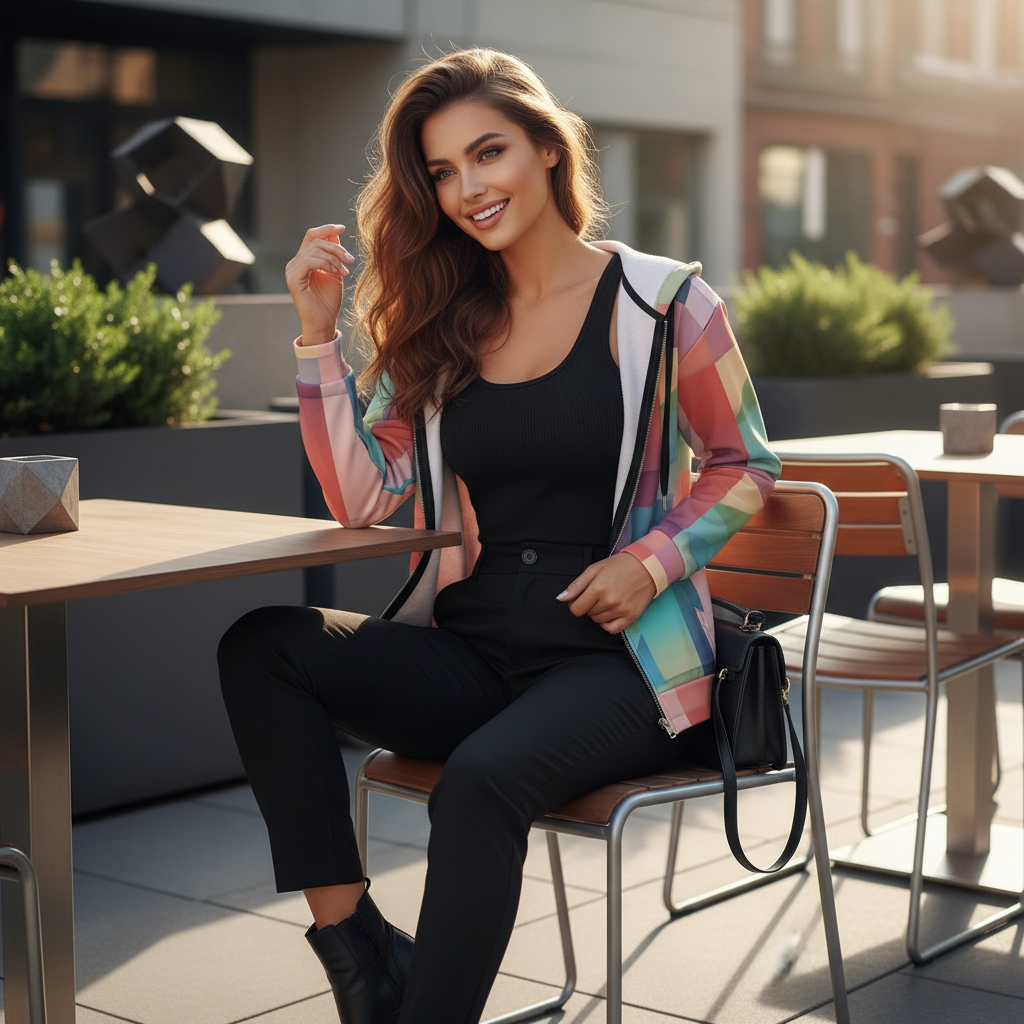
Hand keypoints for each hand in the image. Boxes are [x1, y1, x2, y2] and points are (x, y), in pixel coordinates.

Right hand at [285, 224, 355, 345]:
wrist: (324, 321)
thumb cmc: (329, 301)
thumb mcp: (334, 272)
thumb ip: (333, 254)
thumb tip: (335, 233)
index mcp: (304, 260)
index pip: (312, 236)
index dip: (326, 229)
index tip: (342, 227)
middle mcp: (295, 262)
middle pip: (315, 240)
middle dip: (336, 247)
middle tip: (350, 260)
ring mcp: (292, 270)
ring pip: (314, 250)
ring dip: (334, 258)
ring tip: (344, 271)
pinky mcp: (293, 278)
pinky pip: (309, 261)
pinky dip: (325, 264)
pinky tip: (335, 273)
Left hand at [556, 553, 656, 632]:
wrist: (647, 567)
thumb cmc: (620, 566)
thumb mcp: (595, 569)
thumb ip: (577, 585)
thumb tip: (561, 598)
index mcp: (598, 588)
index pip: (576, 609)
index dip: (575, 604)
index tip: (582, 598)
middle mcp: (609, 601)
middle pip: (588, 615)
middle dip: (589, 606)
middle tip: (599, 594)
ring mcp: (621, 610)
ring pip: (599, 621)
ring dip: (599, 613)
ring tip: (608, 599)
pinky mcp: (631, 616)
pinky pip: (612, 630)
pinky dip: (608, 624)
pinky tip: (610, 613)